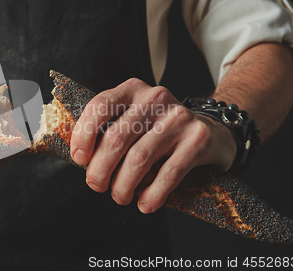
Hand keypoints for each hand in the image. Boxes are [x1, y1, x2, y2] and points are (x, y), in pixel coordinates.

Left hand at [70, 78, 235, 212]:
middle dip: (100, 169)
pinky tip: (145, 204)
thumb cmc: (160, 130)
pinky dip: (153, 194)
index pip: (99, 106)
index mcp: (133, 89)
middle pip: (116, 138)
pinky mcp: (198, 139)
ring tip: (120, 197)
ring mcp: (179, 117)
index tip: (80, 159)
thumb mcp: (134, 118)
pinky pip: (169, 172)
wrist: (212, 131)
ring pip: (139, 158)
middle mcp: (155, 98)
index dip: (83, 135)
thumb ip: (109, 129)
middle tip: (97, 185)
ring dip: (123, 185)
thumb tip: (81, 158)